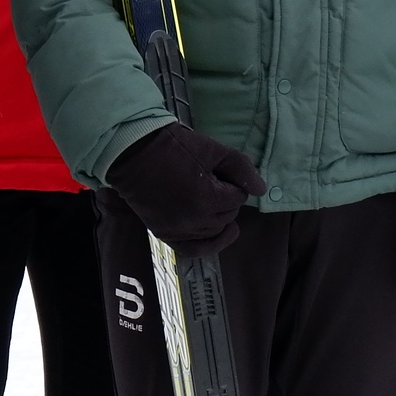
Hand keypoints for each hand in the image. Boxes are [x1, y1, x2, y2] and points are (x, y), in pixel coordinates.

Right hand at [105, 123, 267, 257]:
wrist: (134, 152)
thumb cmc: (175, 147)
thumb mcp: (213, 150)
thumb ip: (241, 169)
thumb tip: (261, 190)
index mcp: (207, 199)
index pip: (238, 198)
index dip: (234, 184)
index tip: (221, 172)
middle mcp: (193, 221)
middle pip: (227, 216)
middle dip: (227, 200)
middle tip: (214, 181)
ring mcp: (177, 230)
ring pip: (213, 232)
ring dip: (218, 217)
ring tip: (211, 199)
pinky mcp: (164, 233)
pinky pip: (193, 249)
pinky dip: (209, 244)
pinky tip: (221, 234)